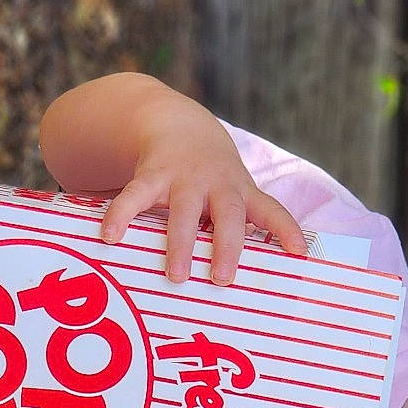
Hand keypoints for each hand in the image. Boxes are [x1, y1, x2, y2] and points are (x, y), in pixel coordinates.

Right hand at [98, 105, 308, 284]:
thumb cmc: (211, 177)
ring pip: (184, 212)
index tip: (299, 253)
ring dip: (180, 244)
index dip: (286, 230)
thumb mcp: (233, 192)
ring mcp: (183, 179)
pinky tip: (109, 238)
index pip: (270, 211)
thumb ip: (239, 228)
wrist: (177, 124)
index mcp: (241, 192)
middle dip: (227, 247)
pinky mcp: (151, 175)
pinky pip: (134, 196)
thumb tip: (247, 283)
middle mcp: (216, 184)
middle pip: (227, 215)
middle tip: (222, 279)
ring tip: (176, 276)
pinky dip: (120, 216)